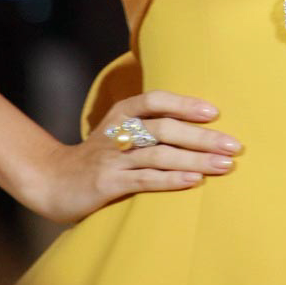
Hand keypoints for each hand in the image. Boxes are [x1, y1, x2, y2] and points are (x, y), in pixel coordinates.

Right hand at [28, 90, 242, 223]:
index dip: (185, 104)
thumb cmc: (97, 158)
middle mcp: (118, 132)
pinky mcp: (108, 183)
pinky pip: (146, 179)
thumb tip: (197, 127)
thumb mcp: (119, 134)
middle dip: (203, 136)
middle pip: (165, 128)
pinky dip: (173, 179)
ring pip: (161, 154)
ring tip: (225, 166)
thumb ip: (149, 128)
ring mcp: (112, 158)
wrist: (51, 182)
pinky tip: (195, 181)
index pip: (156, 100)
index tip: (214, 112)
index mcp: (121, 114)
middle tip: (234, 145)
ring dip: (197, 159)